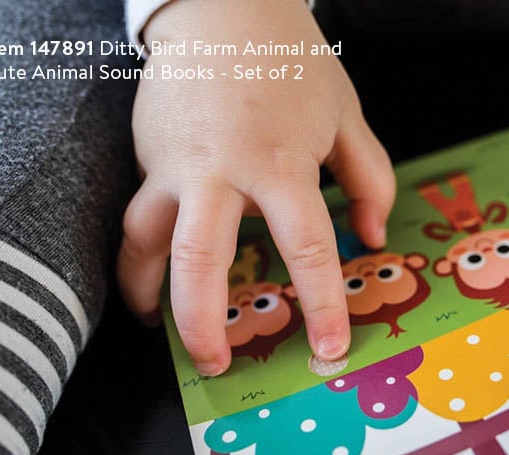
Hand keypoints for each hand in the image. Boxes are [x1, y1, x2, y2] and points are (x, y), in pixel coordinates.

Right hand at [118, 0, 394, 375]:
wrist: (224, 12)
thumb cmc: (291, 63)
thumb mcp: (346, 116)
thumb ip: (369, 178)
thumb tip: (373, 237)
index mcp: (280, 164)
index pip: (306, 248)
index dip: (321, 305)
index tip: (330, 348)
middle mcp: (221, 172)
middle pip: (200, 262)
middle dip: (204, 324)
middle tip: (217, 365)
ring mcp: (175, 166)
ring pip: (145, 244)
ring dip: (149, 296)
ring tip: (161, 330)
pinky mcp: (148, 158)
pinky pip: (136, 218)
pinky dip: (138, 256)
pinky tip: (150, 278)